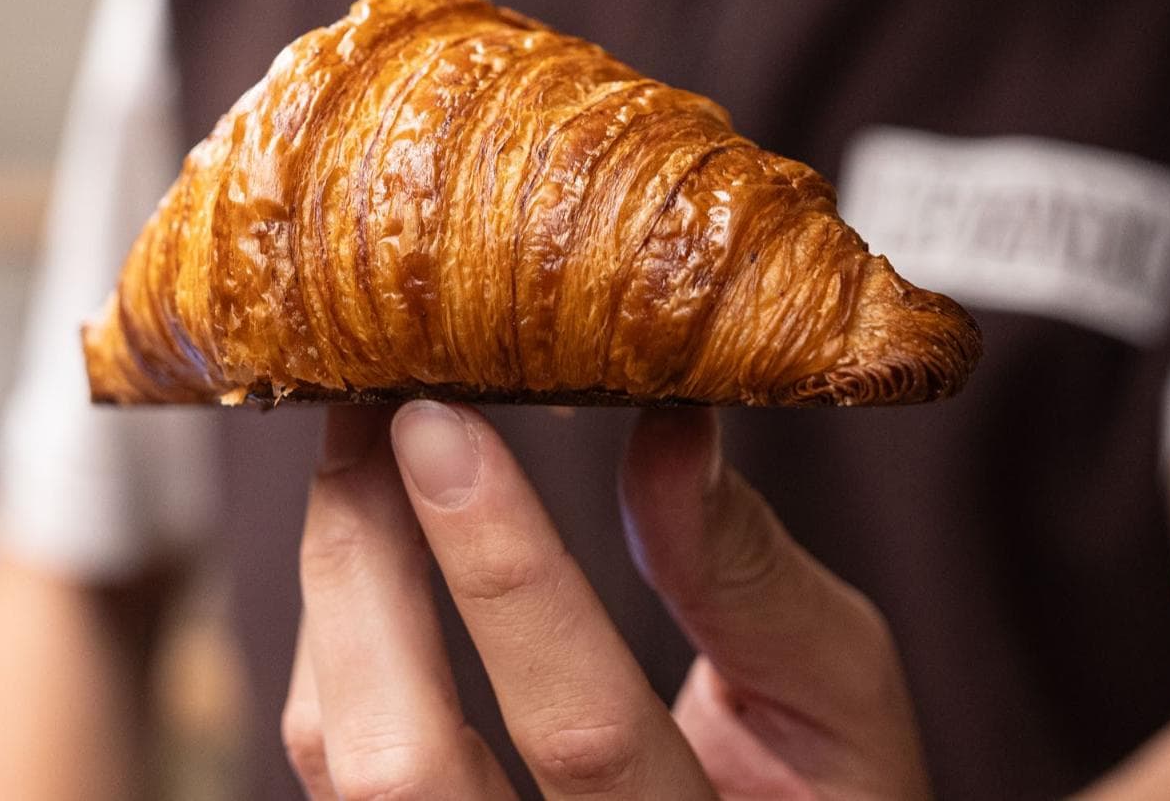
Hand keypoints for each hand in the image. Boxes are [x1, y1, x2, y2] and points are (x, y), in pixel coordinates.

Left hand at [284, 401, 930, 798]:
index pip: (581, 730)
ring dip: (334, 586)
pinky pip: (335, 760)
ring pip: (345, 761)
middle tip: (368, 408)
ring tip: (359, 448)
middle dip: (364, 565)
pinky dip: (332, 637)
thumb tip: (667, 423)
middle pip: (403, 766)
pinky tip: (361, 544)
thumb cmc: (818, 795)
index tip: (437, 424)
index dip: (500, 570)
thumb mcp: (837, 700)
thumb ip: (751, 576)